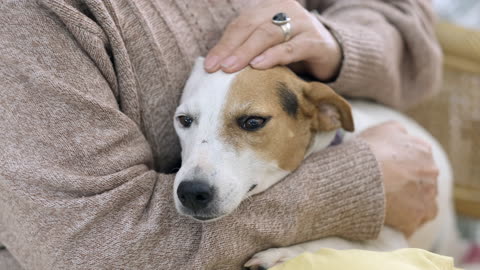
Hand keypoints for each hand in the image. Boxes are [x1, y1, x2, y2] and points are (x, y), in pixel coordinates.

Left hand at [204, 0, 341, 80]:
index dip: (224, 44)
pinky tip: (258, 65)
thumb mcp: (267, 46)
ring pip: (269, 35)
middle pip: (251, 26)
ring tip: (231, 67)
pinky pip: (292, 48)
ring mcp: (302, 23)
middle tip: (217, 67)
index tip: (209, 64)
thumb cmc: (291, 50)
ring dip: (247, 52)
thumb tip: (216, 64)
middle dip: (231, 48)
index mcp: (268, 7)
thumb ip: (246, 48)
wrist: (330, 53)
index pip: (241, 23)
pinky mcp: (315, 41)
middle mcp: (285, 10)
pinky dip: (274, 56)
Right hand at [358, 121, 438, 236]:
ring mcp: (427, 195)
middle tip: (387, 188)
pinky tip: (392, 217)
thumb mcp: (382, 129)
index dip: (402, 166)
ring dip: (410, 202)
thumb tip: (402, 136)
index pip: (418, 159)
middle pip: (423, 180)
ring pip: (423, 200)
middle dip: (408, 184)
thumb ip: (397, 132)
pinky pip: (416, 220)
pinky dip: (406, 220)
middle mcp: (431, 171)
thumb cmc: (366, 151)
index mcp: (422, 149)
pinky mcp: (418, 215)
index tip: (388, 171)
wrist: (357, 176)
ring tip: (388, 204)